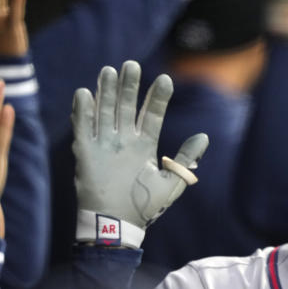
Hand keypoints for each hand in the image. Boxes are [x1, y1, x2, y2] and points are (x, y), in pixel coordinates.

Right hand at [72, 61, 208, 235]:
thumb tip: (204, 136)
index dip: (157, 98)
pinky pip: (83, 128)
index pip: (151, 115)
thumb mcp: (171, 182)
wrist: (116, 224)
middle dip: (128, 86)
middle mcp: (124, 141)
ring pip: (104, 111)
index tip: (165, 80)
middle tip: (131, 65)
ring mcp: (104, 145)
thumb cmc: (144, 207)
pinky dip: (82, 112)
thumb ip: (186, 159)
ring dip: (106, 91)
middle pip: (126, 107)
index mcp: (145, 146)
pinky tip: (85, 93)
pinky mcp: (85, 153)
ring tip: (109, 71)